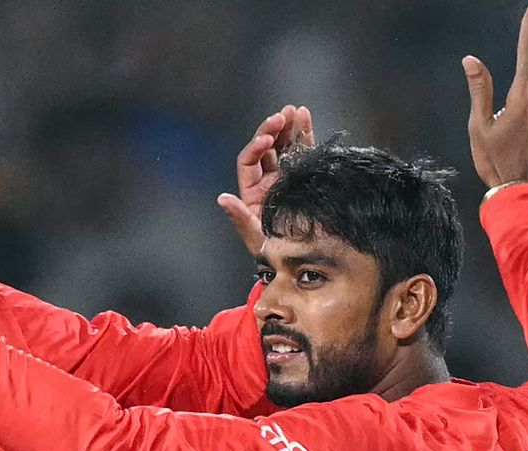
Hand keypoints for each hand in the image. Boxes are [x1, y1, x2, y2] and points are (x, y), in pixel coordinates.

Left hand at [218, 105, 314, 254]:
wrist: (300, 263)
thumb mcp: (255, 237)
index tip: (267, 139)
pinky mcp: (304, 179)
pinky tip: (305, 117)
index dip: (256, 147)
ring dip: (289, 127)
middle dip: (273, 129)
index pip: (249, 161)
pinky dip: (304, 135)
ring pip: (284, 147)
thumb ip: (239, 217)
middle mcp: (267, 182)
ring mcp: (286, 178)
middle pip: (266, 148)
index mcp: (251, 192)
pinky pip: (303, 153)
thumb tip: (222, 198)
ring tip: (295, 111)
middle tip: (282, 115)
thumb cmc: (273, 254)